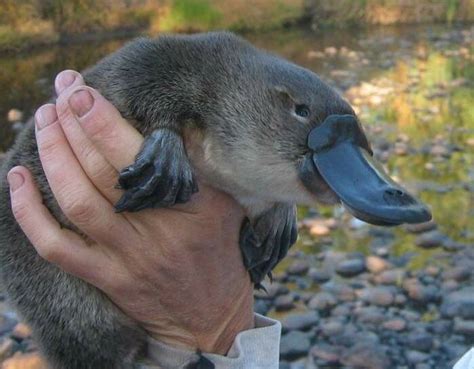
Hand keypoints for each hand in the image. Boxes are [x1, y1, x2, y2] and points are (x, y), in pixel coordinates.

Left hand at [7, 70, 253, 353]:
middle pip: (102, 171)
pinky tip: (16, 178)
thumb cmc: (219, 249)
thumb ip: (200, 163)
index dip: (104, 121)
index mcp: (192, 204)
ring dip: (53, 156)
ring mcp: (127, 256)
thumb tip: (170, 118)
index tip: (82, 92)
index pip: (140, 156)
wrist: (210, 314)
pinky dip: (29, 214)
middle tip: (59, 94)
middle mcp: (157, 229)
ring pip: (77, 201)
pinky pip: (56, 248)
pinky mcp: (106, 278)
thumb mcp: (226, 202)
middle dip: (74, 125)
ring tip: (44, 122)